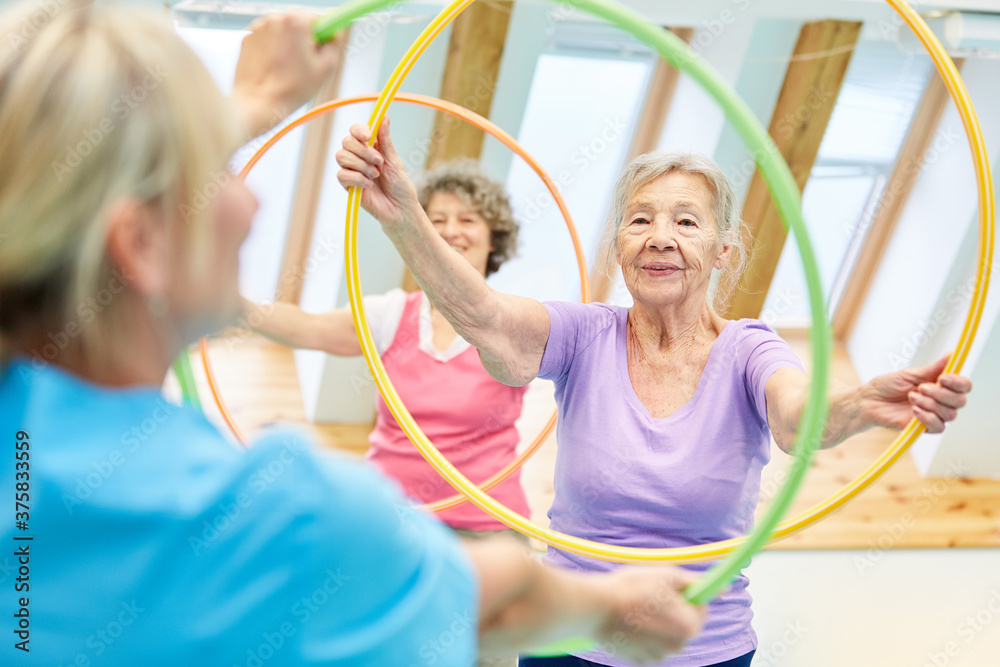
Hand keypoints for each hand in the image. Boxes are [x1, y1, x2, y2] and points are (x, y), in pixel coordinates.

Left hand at [231, 12, 341, 136]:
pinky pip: (269, 38)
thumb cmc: (289, 89)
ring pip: (284, 30)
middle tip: (309, 61)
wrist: (257, 103)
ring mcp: (259, 27)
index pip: (321, 17)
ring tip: (289, 68)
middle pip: (301, 21)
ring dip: (290, 43)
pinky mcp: (248, 38)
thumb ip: (335, 43)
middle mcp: (275, 18)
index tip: (331, 34)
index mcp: (296, 22)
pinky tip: (276, 67)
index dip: (328, 30)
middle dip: (308, 38)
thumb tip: (335, 33)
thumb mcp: (326, 68)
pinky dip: (274, 48)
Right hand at [335, 119, 423, 226]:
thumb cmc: (400, 186)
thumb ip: (385, 140)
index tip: (369, 136)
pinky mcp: (348, 186)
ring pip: (341, 157)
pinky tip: (369, 185)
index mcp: (370, 147)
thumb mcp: (394, 160)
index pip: (355, 131)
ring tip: (376, 176)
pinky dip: (357, 179)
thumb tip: (384, 117)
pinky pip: (342, 175)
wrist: (400, 209)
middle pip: (346, 142)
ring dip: (361, 166)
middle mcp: (358, 157)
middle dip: (363, 151)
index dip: (359, 130)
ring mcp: (351, 171)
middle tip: (379, 162)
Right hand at [594, 567, 705, 663]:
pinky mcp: (638, 659)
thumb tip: (720, 589)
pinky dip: (641, 635)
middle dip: (672, 611)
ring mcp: (656, 655)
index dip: (685, 595)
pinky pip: (647, 645)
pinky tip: (628, 621)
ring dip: (656, 623)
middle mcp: (677, 646)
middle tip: (650, 596)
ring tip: (636, 607)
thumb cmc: (633, 588)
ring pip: (664, 635)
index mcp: (689, 626)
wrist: (598, 607)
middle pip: (682, 624)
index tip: (667, 588)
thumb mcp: (667, 575)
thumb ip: (695, 583)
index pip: (700, 608)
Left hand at [861, 354, 971, 433]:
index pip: (964, 386)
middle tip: (920, 388)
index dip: (959, 382)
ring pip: (950, 414)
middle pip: (960, 401)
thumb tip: (952, 355)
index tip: (943, 378)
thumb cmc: (888, 385)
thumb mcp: (909, 374)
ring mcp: (934, 415)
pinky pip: (939, 427)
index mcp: (940, 385)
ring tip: (911, 397)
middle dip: (941, 394)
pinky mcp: (924, 428)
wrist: (869, 400)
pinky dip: (928, 417)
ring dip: (930, 404)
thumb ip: (933, 368)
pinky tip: (914, 411)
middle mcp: (941, 401)